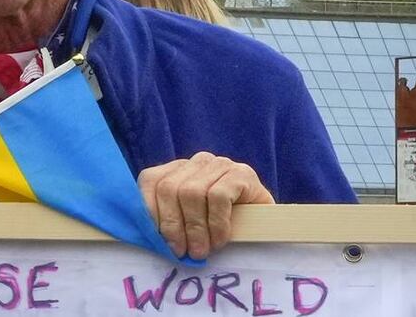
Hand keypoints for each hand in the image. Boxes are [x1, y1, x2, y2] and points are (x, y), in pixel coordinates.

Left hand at [137, 152, 273, 259]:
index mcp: (177, 169)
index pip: (150, 180)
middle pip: (169, 188)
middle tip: (182, 252)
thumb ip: (169, 222)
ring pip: (191, 192)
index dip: (150, 212)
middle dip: (173, 226)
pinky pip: (219, 197)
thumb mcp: (189, 222)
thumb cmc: (222, 226)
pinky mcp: (241, 173)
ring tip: (201, 250)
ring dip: (195, 228)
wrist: (267, 223)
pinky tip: (220, 240)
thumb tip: (148, 239)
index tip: (157, 242)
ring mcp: (220, 164)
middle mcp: (197, 162)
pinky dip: (216, 224)